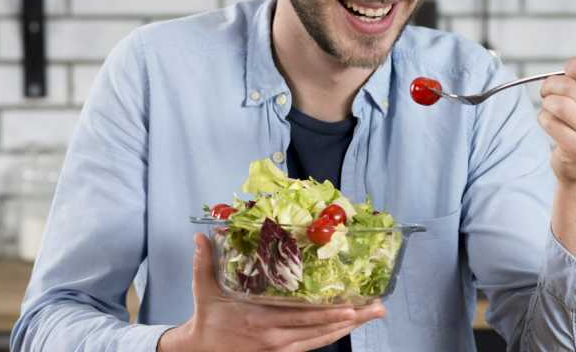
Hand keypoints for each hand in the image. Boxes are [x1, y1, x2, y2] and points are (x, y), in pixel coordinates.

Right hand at [157, 233, 385, 351]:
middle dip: (351, 318)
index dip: (327, 313)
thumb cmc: (207, 318)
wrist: (198, 350)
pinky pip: (312, 346)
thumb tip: (200, 235)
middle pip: (319, 328)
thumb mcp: (204, 290)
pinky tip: (349, 327)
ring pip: (320, 339)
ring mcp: (279, 347)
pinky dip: (332, 336)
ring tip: (373, 315)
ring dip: (349, 328)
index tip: (351, 305)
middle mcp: (274, 335)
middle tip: (377, 308)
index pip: (299, 316)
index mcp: (259, 318)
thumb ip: (204, 262)